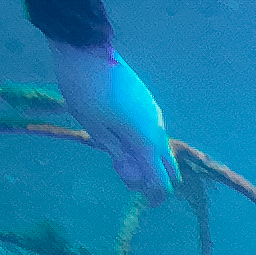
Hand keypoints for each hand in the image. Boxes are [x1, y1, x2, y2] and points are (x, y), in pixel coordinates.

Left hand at [49, 40, 174, 197]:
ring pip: (162, 145)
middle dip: (160, 179)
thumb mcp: (95, 128)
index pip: (160, 178)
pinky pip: (155, 131)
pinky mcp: (148, 102)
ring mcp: (155, 113)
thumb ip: (116, 153)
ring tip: (131, 163)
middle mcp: (156, 128)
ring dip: (153, 160)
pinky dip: (149, 144)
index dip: (156, 195)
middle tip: (142, 186)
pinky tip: (131, 141)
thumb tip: (133, 174)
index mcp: (144, 140)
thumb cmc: (86, 92)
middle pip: (169, 163)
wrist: (87, 50)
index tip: (148, 204)